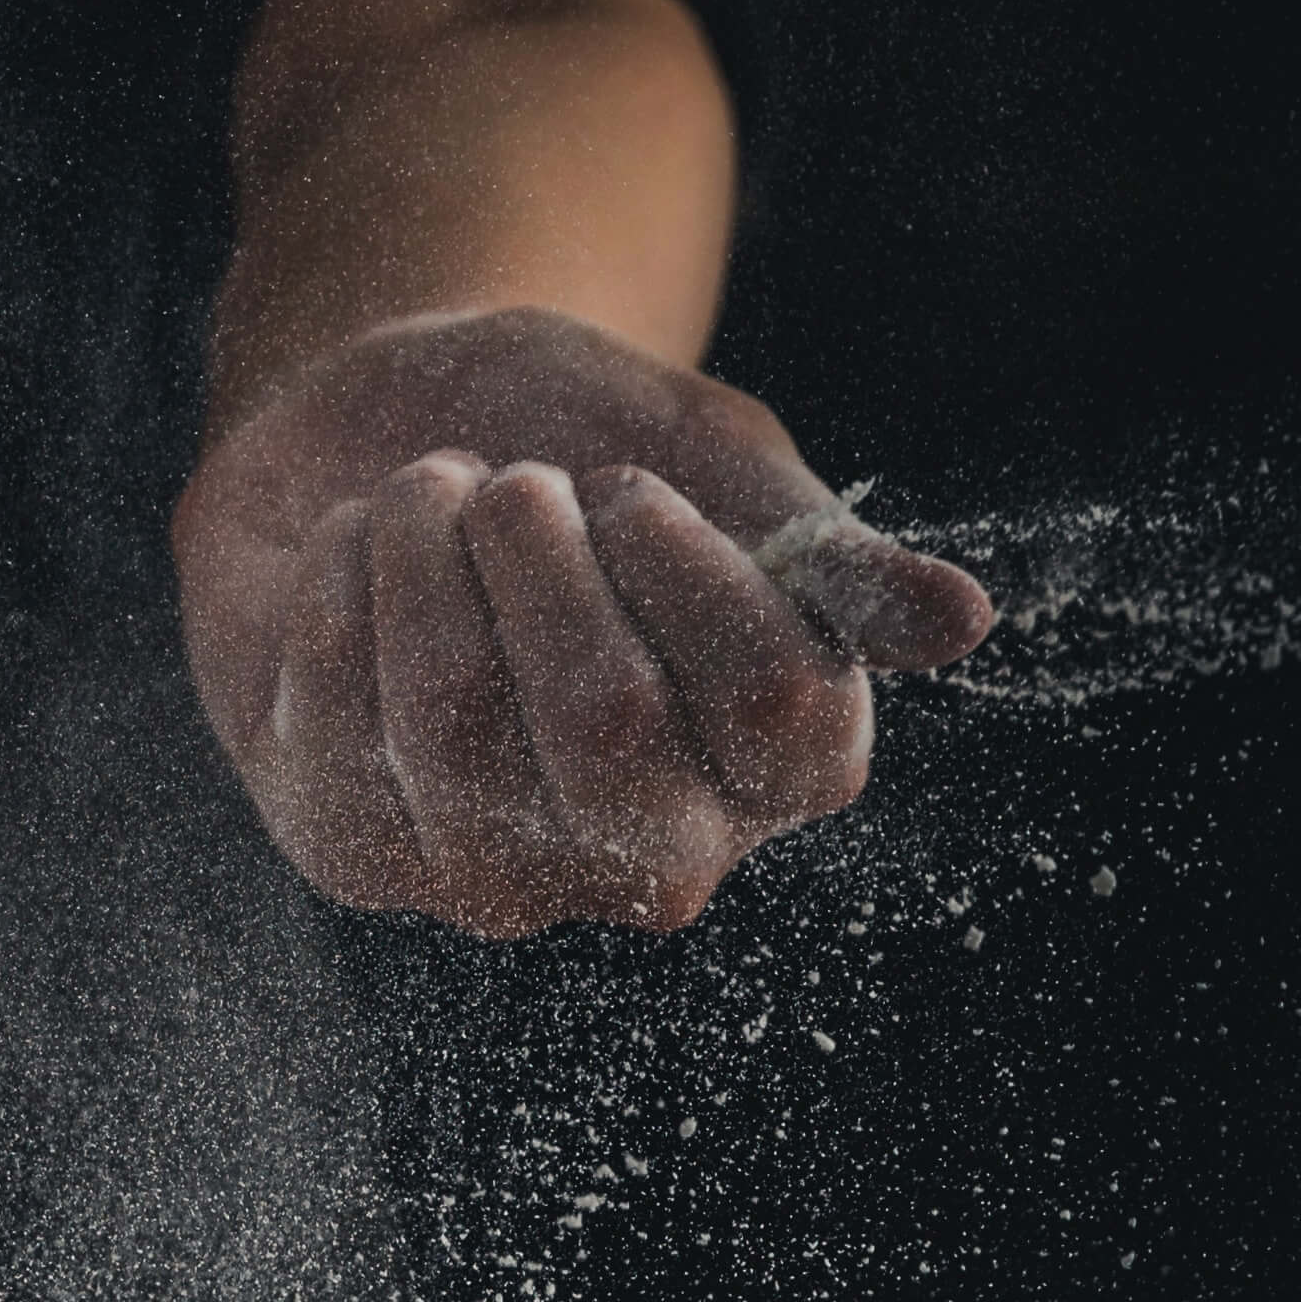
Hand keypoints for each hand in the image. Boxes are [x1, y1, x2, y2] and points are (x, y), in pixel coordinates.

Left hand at [172, 305, 993, 936]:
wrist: (372, 427)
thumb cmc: (566, 442)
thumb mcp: (705, 456)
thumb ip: (821, 551)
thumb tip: (964, 624)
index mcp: (773, 766)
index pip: (785, 710)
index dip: (696, 569)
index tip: (627, 484)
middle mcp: (648, 854)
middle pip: (611, 723)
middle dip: (545, 557)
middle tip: (517, 484)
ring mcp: (495, 874)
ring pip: (456, 715)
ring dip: (429, 552)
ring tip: (430, 494)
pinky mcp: (354, 854)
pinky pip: (337, 712)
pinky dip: (342, 580)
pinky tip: (354, 549)